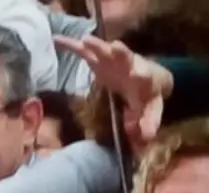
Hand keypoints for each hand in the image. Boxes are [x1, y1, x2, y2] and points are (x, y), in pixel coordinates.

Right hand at [53, 35, 171, 148]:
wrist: (146, 79)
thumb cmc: (148, 96)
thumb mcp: (151, 111)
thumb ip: (149, 123)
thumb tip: (145, 137)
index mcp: (144, 78)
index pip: (145, 77)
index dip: (141, 76)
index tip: (137, 76)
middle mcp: (129, 65)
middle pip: (125, 57)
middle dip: (120, 52)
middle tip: (116, 47)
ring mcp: (113, 60)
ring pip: (104, 51)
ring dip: (95, 46)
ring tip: (85, 40)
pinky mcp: (99, 60)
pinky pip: (84, 52)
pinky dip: (71, 46)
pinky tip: (57, 41)